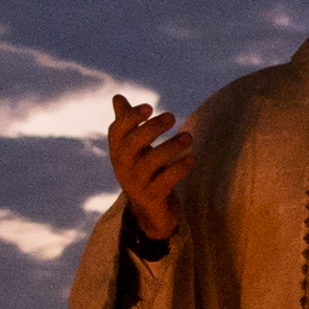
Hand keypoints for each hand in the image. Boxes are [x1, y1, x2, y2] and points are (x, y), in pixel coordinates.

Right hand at [107, 94, 192, 245]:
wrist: (148, 211)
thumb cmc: (142, 171)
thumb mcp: (133, 148)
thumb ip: (127, 123)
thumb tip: (117, 97)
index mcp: (118, 152)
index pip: (117, 131)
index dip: (131, 118)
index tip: (149, 106)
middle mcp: (123, 167)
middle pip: (132, 144)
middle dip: (151, 128)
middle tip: (171, 117)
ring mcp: (136, 184)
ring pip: (150, 162)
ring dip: (170, 147)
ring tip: (188, 137)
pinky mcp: (152, 198)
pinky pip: (164, 182)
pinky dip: (178, 169)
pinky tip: (191, 158)